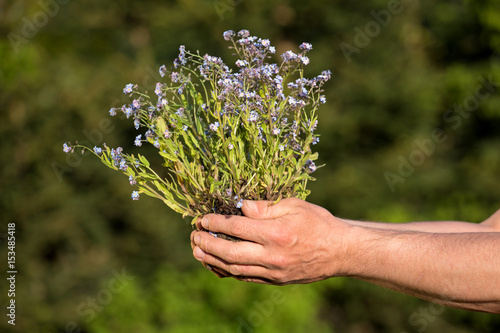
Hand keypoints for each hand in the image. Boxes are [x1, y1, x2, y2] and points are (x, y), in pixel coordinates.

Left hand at [190, 198, 350, 284]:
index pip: (237, 227)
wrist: (340, 251)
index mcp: (276, 233)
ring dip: (212, 260)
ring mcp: (273, 271)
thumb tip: (241, 206)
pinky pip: (246, 278)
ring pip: (234, 268)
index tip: (203, 218)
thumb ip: (265, 208)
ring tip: (197, 252)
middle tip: (194, 236)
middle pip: (229, 252)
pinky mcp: (275, 280)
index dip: (216, 222)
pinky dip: (228, 272)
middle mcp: (272, 255)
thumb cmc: (319, 223)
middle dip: (207, 244)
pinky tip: (217, 265)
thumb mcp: (295, 205)